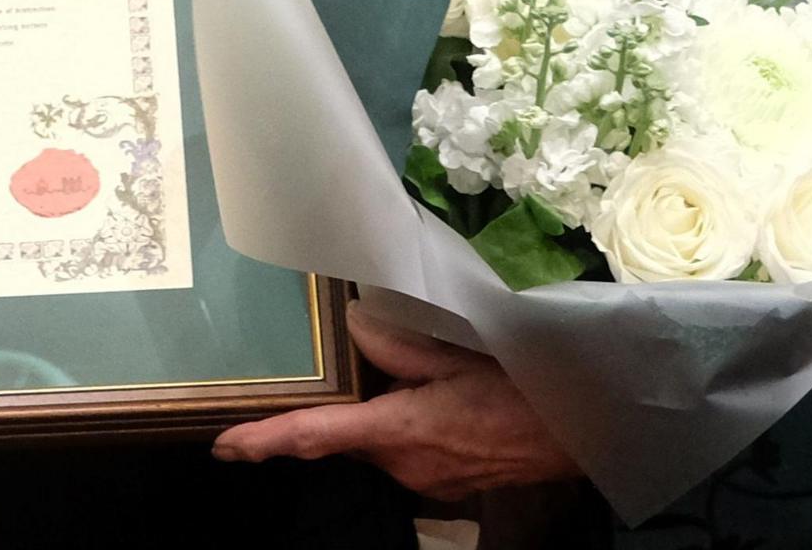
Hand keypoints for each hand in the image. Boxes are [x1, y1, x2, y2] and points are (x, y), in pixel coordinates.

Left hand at [210, 302, 579, 496]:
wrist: (585, 430)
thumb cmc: (525, 387)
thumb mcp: (460, 353)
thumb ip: (399, 343)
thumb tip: (353, 329)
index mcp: (402, 430)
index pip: (317, 436)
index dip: (266, 440)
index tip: (226, 446)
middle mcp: (406, 466)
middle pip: (349, 434)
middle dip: (346, 402)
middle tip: (364, 363)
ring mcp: (428, 480)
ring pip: (379, 440)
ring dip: (383, 410)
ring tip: (425, 374)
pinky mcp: (447, 483)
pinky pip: (407, 450)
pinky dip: (407, 423)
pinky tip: (441, 397)